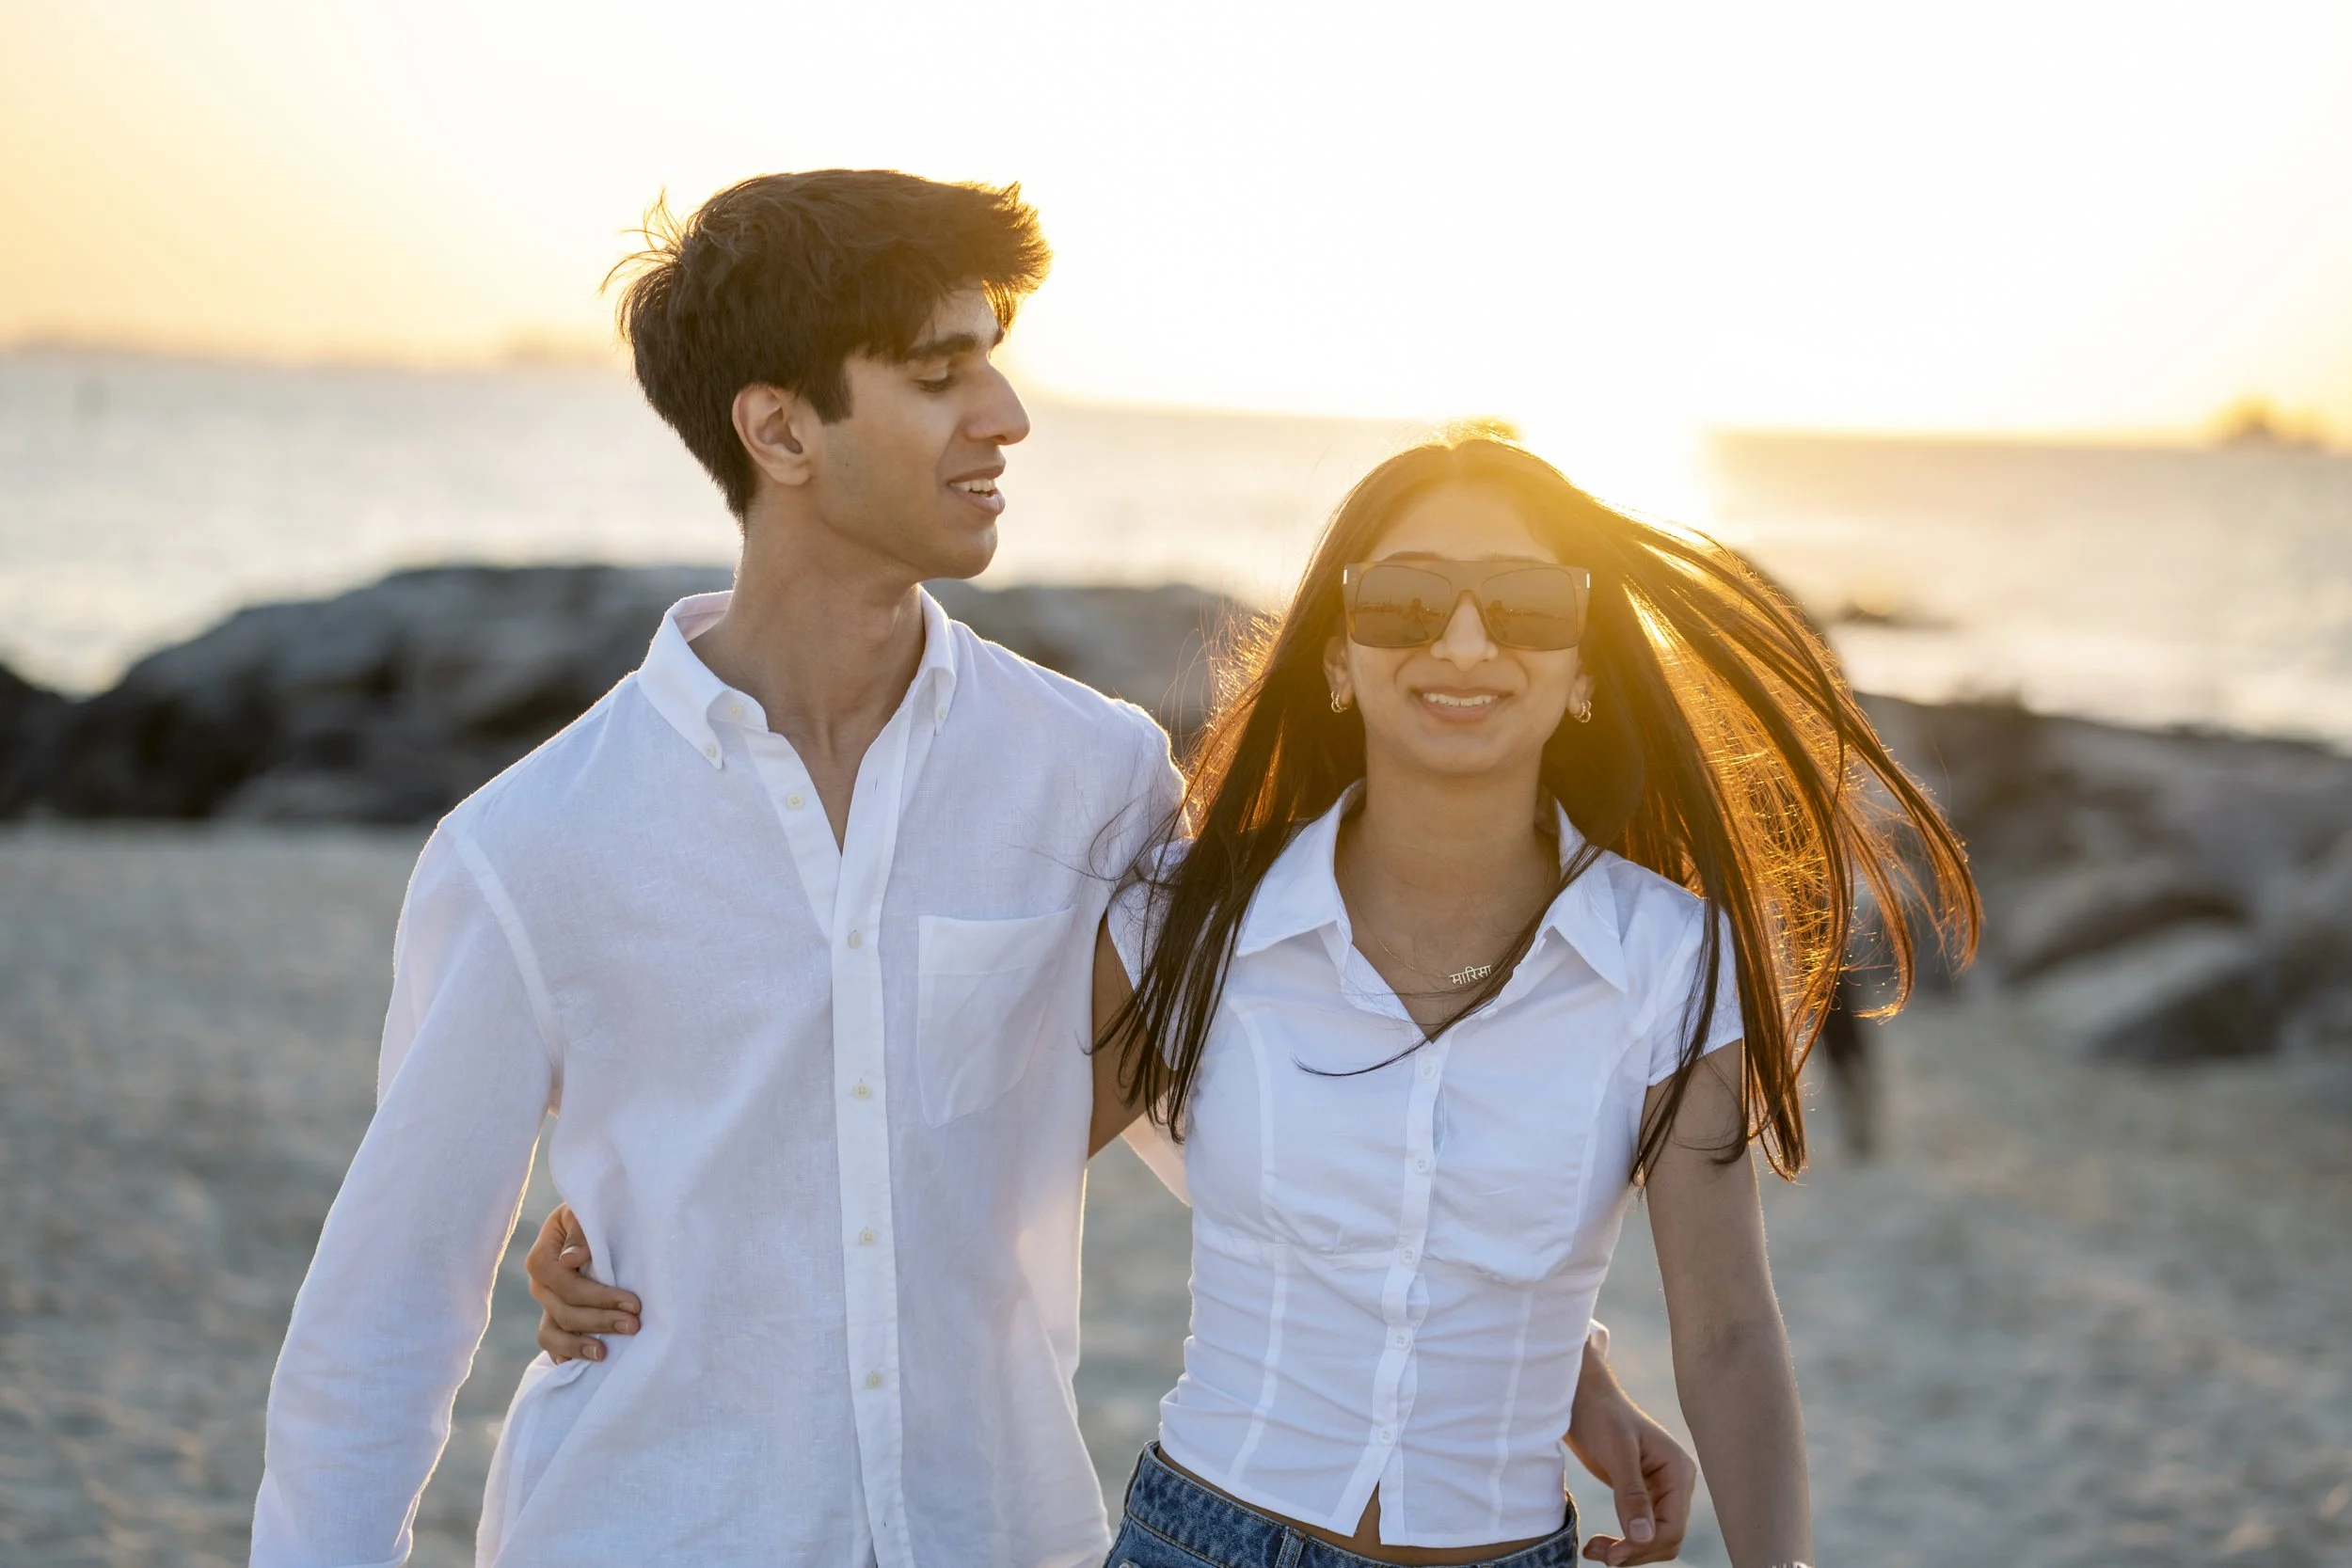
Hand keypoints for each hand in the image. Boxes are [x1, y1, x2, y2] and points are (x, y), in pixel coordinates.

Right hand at [524, 1204, 639, 1362]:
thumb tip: (572, 1260)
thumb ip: (580, 1233)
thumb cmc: (593, 1215)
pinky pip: (552, 1344)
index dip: (597, 1296)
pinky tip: (586, 1363)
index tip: (633, 1303)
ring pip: (552, 1334)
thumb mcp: (585, 1213)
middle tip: (634, 1325)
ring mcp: (546, 1305)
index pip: (564, 1283)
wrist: (594, 1223)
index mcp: (543, 1256)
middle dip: (600, 1320)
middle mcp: (540, 1285)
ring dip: (579, 1345)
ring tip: (605, 1353)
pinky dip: (565, 1355)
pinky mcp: (556, 1319)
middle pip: (563, 1311)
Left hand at [1565, 1345, 1693, 1564]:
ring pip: (1654, 1539)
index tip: (1611, 1556)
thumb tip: (1644, 1537)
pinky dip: (1623, 1541)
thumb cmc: (1599, 1414)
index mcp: (1678, 1471)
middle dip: (1634, 1552)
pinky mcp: (1643, 1495)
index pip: (1672, 1527)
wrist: (1581, 1397)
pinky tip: (1600, 1544)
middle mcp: (1676, 1484)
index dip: (1644, 1547)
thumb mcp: (1615, 1452)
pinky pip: (1641, 1530)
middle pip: (1666, 1538)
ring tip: (1593, 1551)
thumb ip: (1631, 1494)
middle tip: (1597, 1555)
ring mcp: (1661, 1491)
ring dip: (1628, 1551)